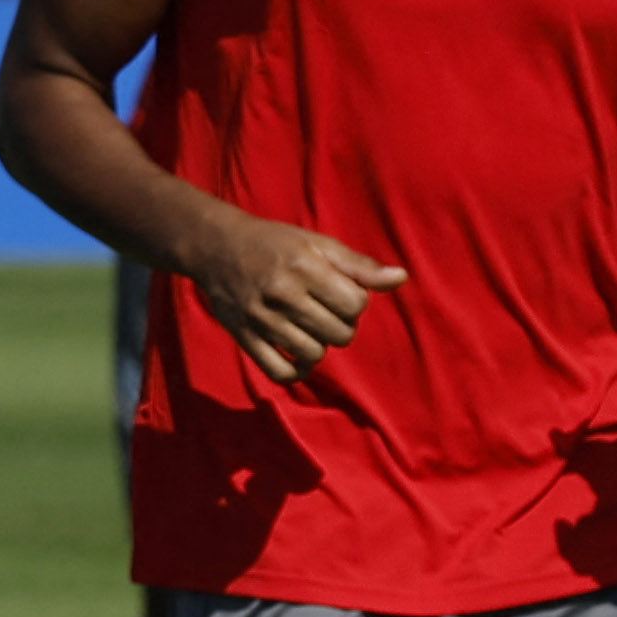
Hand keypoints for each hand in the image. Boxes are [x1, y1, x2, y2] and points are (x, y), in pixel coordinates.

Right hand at [187, 211, 406, 384]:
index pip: (356, 305)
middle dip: (341, 325)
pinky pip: (280, 372)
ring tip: (309, 328)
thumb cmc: (275, 244)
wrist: (215, 246)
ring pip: (314, 355)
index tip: (339, 292)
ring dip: (318, 346)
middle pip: (340, 334)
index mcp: (305, 266)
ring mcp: (261, 318)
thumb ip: (359, 266)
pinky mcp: (244, 336)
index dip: (355, 302)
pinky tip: (295, 354)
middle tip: (324, 311)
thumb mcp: (317, 244)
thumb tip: (401, 278)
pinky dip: (294, 371)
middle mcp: (282, 293)